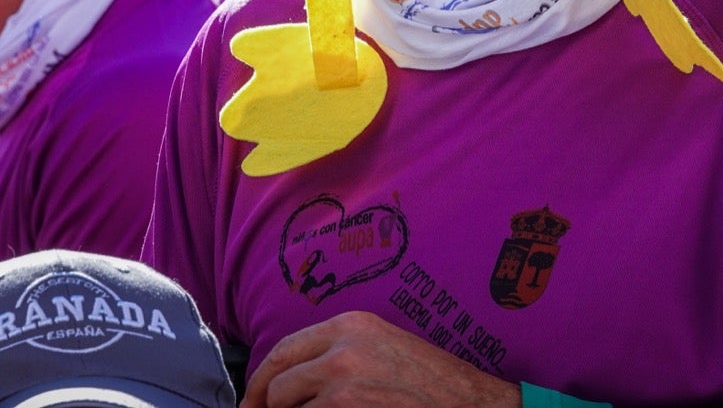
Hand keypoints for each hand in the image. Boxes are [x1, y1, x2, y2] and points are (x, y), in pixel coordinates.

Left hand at [241, 311, 520, 407]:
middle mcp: (341, 346)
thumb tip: (296, 378)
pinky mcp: (345, 407)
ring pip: (285, 404)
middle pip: (276, 378)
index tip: (254, 399)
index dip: (261, 378)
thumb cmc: (430, 382)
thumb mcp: (382, 348)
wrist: (468, 403)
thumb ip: (339, 353)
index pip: (284, 349)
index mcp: (350, 324)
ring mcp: (342, 379)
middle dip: (262, 404)